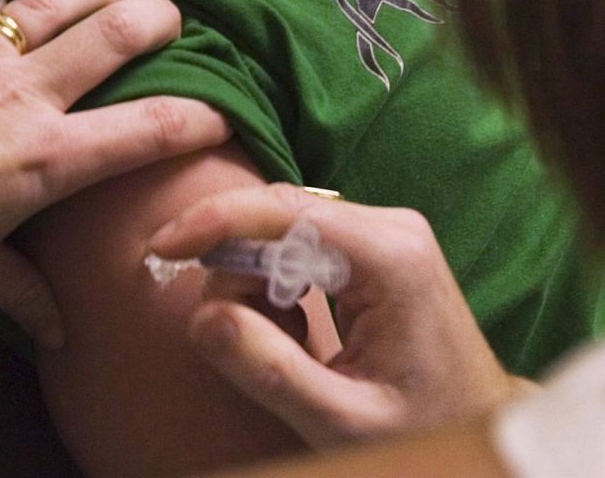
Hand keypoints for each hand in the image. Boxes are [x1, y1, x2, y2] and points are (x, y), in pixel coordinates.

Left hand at [0, 0, 230, 346]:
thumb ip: (23, 294)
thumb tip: (58, 336)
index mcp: (47, 157)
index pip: (145, 130)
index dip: (193, 118)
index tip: (219, 114)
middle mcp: (20, 97)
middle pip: (106, 39)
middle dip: (150, 22)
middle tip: (172, 15)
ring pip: (45, 6)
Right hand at [148, 184, 535, 446]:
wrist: (475, 422)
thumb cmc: (423, 427)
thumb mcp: (343, 420)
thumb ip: (270, 371)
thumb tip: (203, 317)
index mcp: (390, 257)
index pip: (284, 210)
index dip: (215, 222)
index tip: (161, 247)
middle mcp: (388, 227)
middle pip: (274, 217)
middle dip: (237, 273)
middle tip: (240, 339)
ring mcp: (381, 232)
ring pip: (278, 230)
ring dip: (255, 285)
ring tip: (283, 345)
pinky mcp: (370, 245)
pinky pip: (294, 245)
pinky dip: (273, 286)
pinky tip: (293, 330)